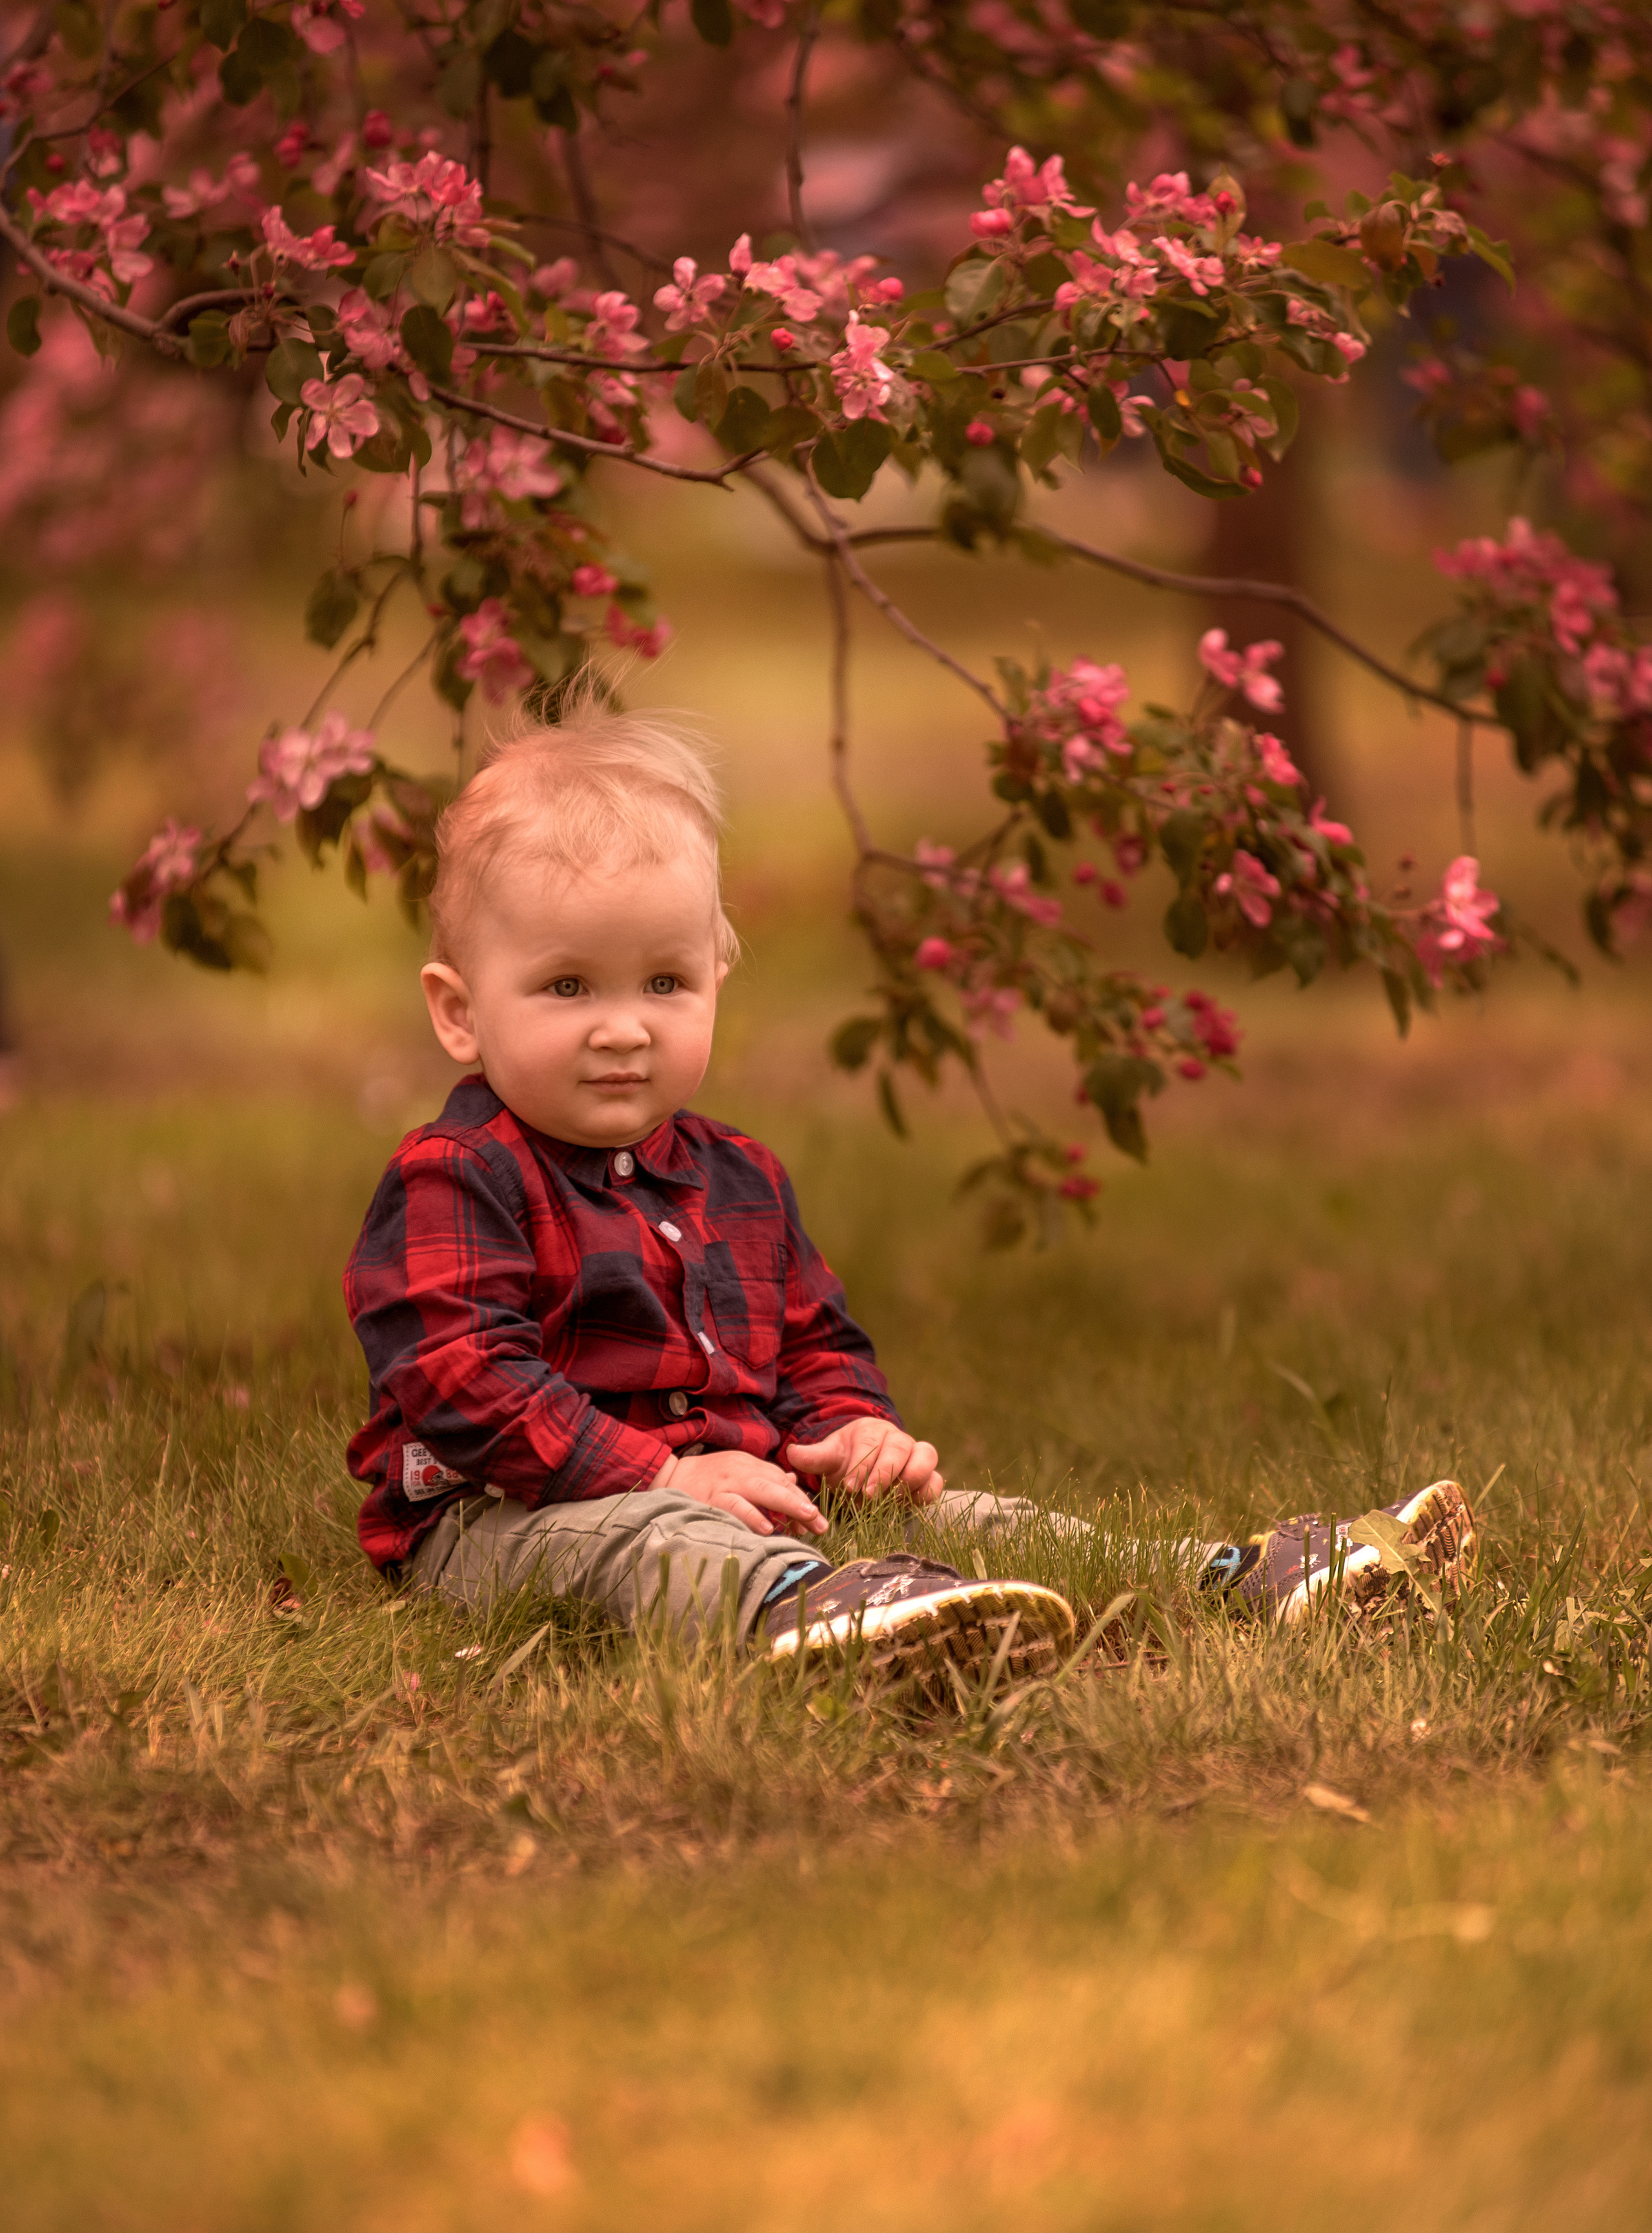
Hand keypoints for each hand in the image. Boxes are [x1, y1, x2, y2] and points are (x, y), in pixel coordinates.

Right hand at [656, 1449, 829, 1538]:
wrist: (668, 1475)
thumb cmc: (707, 1478)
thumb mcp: (738, 1470)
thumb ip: (764, 1476)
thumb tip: (793, 1481)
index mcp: (750, 1465)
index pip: (782, 1480)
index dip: (800, 1499)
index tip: (816, 1519)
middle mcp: (742, 1470)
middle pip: (778, 1484)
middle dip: (801, 1503)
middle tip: (821, 1523)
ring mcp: (727, 1483)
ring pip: (762, 1490)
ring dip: (787, 1504)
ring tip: (806, 1519)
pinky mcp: (711, 1497)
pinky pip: (734, 1505)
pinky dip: (752, 1515)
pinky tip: (768, 1528)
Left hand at [785, 1418, 944, 1506]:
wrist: (864, 1475)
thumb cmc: (846, 1464)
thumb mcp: (828, 1459)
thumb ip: (813, 1457)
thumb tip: (792, 1453)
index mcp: (872, 1431)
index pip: (871, 1442)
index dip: (861, 1464)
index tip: (848, 1486)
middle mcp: (898, 1439)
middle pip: (900, 1447)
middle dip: (884, 1472)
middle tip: (868, 1497)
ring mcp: (917, 1456)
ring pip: (926, 1457)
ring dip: (910, 1479)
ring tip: (890, 1499)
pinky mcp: (929, 1477)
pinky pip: (936, 1480)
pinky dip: (926, 1492)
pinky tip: (908, 1505)